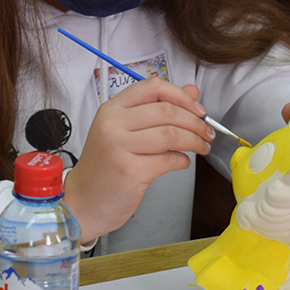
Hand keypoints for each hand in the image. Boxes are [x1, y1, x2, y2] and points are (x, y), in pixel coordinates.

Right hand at [63, 78, 213, 244]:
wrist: (82, 201)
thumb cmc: (105, 167)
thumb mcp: (125, 131)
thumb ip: (157, 109)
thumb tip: (192, 92)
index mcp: (112, 109)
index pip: (153, 87)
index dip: (181, 95)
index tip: (197, 109)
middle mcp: (113, 124)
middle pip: (166, 110)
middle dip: (195, 121)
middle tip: (207, 131)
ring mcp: (119, 147)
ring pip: (171, 134)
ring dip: (194, 140)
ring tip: (201, 146)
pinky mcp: (130, 171)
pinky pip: (168, 160)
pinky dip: (182, 160)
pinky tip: (182, 162)